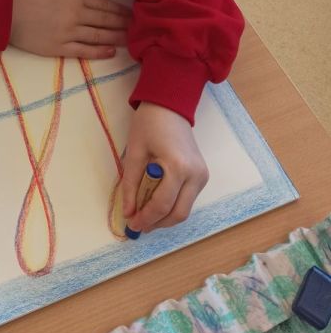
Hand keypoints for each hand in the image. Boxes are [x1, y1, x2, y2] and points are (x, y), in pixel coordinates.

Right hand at [10, 0, 130, 58]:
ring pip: (99, 36)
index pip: (104, 4)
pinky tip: (112, 51)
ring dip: (117, 37)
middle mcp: (76, 14)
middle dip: (124, 24)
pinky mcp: (59, 48)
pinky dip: (100, 51)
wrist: (7, 11)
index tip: (133, 14)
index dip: (120, 10)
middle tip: (139, 28)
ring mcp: (69, 32)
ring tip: (131, 40)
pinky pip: (84, 50)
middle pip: (106, 20)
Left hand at [122, 102, 208, 233]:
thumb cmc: (149, 125)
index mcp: (178, 167)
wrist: (169, 107)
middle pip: (178, 213)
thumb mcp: (135, 153)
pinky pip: (187, 199)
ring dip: (164, 217)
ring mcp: (202, 176)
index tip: (131, 224)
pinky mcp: (202, 176)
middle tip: (138, 225)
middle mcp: (195, 175)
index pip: (162, 204)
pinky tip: (156, 203)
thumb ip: (131, 185)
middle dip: (157, 223)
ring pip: (184, 209)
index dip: (145, 218)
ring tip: (144, 215)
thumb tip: (128, 212)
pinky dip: (172, 206)